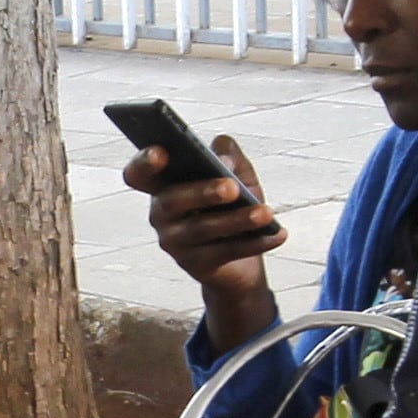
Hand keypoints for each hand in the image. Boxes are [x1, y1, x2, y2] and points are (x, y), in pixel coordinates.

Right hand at [124, 136, 282, 294]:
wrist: (239, 261)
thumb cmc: (231, 207)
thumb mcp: (235, 174)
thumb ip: (228, 155)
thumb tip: (223, 156)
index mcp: (163, 185)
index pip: (139, 174)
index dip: (144, 163)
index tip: (162, 152)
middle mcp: (161, 214)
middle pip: (173, 200)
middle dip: (202, 192)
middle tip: (231, 187)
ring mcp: (174, 242)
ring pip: (203, 229)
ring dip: (237, 220)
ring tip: (265, 213)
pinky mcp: (196, 265)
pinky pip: (226, 252)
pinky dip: (255, 243)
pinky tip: (277, 234)